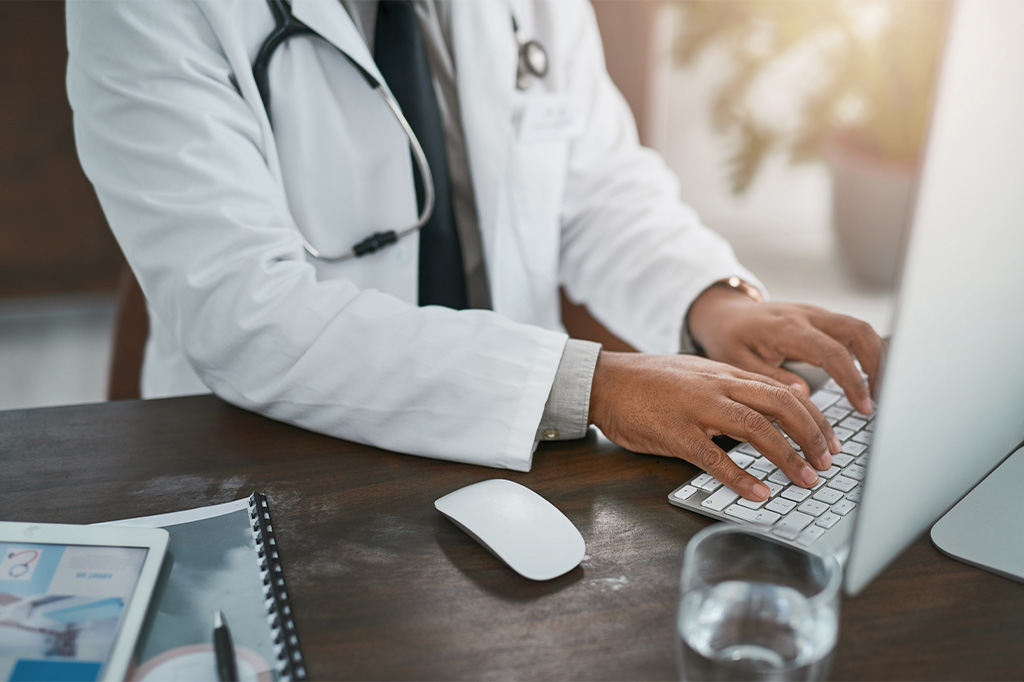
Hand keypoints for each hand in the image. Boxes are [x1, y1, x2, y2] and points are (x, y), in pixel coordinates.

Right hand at [588, 352, 841, 500]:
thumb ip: (731, 388)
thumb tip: (769, 409)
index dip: (816, 417)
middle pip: (782, 405)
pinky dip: (741, 478)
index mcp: (726, 373)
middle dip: (813, 436)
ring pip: (756, 429)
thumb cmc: (649, 382)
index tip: (831, 441)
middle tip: (827, 463)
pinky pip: (715, 457)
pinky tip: (759, 494)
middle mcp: (718, 386)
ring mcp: (697, 409)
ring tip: (805, 480)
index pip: (785, 390)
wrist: (605, 381)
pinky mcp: (676, 433)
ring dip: (788, 457)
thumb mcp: (698, 375)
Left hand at [687, 286, 885, 414]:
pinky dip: (866, 351)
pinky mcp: (821, 319)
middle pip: (859, 331)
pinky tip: (868, 376)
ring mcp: (817, 314)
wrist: (725, 313)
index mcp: (787, 328)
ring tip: (878, 391)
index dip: (853, 381)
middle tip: (880, 399)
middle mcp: (807, 316)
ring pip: (861, 328)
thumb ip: (771, 379)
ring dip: (877, 358)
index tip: (865, 407)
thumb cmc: (729, 339)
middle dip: (878, 365)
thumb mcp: (738, 363)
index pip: (833, 353)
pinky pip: (852, 330)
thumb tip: (804, 396)